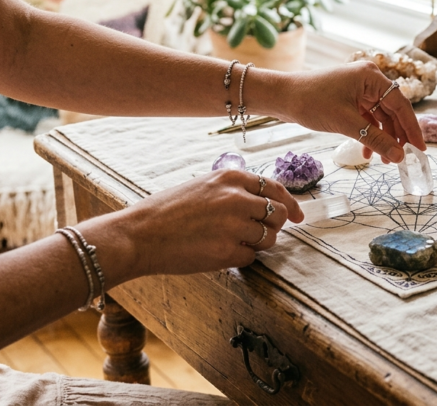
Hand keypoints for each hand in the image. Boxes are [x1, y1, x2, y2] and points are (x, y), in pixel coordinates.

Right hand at [113, 169, 303, 277]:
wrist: (139, 235)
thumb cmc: (167, 212)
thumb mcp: (203, 186)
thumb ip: (234, 191)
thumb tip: (265, 203)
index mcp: (231, 178)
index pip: (275, 188)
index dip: (290, 203)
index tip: (298, 216)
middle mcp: (237, 199)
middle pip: (278, 214)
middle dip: (274, 226)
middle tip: (258, 232)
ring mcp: (235, 226)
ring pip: (268, 238)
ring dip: (257, 243)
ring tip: (230, 242)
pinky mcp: (228, 252)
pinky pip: (250, 257)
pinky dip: (240, 258)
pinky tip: (217, 252)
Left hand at [282, 61, 425, 162]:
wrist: (281, 97)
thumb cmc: (310, 102)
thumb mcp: (346, 124)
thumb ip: (376, 140)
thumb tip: (399, 156)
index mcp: (371, 76)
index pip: (401, 104)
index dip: (412, 128)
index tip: (420, 148)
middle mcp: (369, 79)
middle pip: (393, 111)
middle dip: (397, 135)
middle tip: (402, 158)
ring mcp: (359, 89)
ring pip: (381, 117)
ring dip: (383, 138)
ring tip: (384, 160)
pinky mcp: (350, 98)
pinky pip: (368, 118)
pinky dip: (369, 134)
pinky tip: (367, 152)